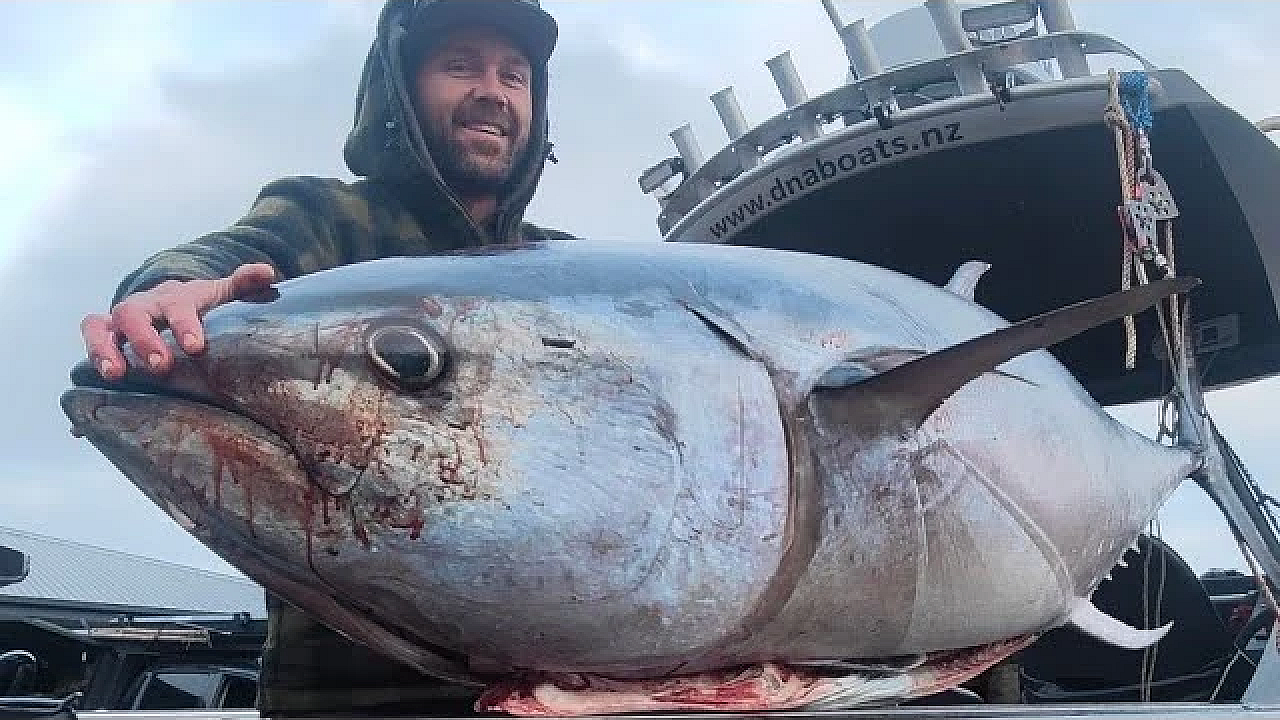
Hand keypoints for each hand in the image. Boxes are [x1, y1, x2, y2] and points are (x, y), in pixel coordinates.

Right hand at [81, 263, 275, 379]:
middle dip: (143, 339)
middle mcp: (140, 307)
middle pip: (131, 314)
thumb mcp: (221, 294)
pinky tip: (86, 416)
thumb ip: (242, 284)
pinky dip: (87, 382)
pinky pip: (88, 355)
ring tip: (114, 377)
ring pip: (98, 329)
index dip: (184, 324)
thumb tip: (267, 273)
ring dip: (102, 351)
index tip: (196, 346)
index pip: (175, 305)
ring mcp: (117, 326)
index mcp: (171, 297)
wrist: (169, 304)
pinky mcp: (105, 344)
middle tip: (159, 366)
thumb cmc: (199, 305)